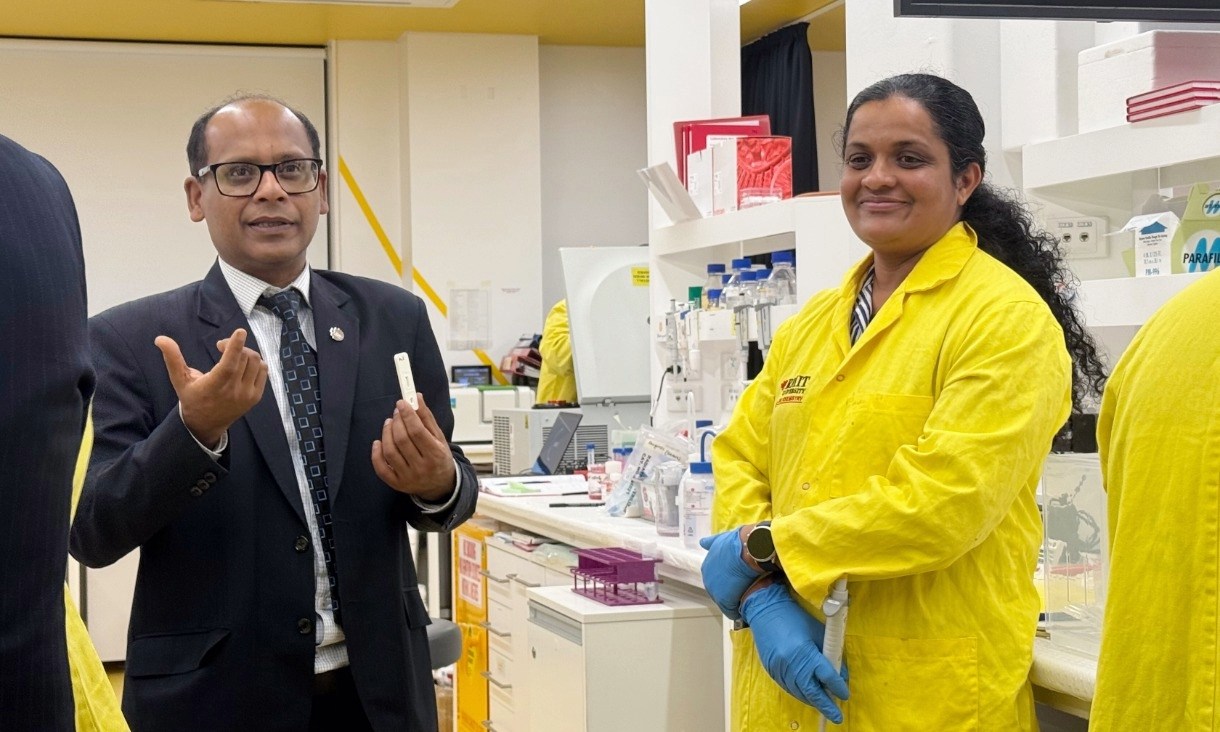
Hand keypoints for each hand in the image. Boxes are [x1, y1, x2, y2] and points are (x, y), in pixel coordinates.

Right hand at [156, 329, 266, 448]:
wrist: (206, 424)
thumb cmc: (191, 398)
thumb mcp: (180, 380)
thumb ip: (172, 359)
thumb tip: (160, 339)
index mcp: (215, 386)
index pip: (228, 364)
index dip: (235, 347)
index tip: (240, 331)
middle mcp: (234, 391)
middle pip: (244, 358)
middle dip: (235, 346)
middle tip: (222, 345)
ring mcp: (247, 395)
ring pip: (255, 362)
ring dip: (246, 353)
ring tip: (233, 355)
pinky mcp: (256, 397)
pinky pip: (263, 371)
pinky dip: (256, 362)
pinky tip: (243, 364)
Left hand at [372, 393, 455, 501]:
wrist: (440, 485)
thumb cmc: (439, 457)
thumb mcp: (439, 437)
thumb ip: (427, 418)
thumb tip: (416, 397)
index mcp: (435, 455)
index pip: (417, 431)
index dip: (408, 415)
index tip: (402, 403)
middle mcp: (421, 468)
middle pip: (402, 440)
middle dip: (397, 421)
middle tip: (397, 412)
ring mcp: (408, 477)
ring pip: (390, 451)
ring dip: (386, 433)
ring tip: (389, 423)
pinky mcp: (396, 484)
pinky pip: (381, 468)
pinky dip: (376, 453)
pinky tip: (378, 442)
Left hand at [699, 527, 761, 620]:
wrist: (747, 549)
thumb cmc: (737, 543)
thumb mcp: (720, 540)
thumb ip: (711, 543)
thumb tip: (703, 542)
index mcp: (707, 567)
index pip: (716, 577)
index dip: (728, 578)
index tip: (738, 578)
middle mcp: (707, 579)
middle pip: (719, 589)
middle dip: (730, 589)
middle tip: (744, 587)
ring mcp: (714, 591)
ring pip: (725, 600)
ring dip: (735, 600)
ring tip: (746, 597)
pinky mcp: (724, 601)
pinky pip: (731, 610)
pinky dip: (737, 610)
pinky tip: (743, 609)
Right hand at [741, 582, 848, 722]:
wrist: (766, 609)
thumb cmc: (795, 617)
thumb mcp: (818, 631)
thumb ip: (830, 652)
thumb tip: (840, 673)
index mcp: (805, 652)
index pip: (826, 676)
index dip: (837, 687)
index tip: (844, 694)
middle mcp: (791, 664)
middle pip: (811, 691)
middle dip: (825, 705)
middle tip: (837, 715)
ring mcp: (779, 669)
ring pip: (799, 692)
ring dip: (812, 700)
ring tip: (823, 705)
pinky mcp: (771, 670)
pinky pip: (787, 687)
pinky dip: (799, 693)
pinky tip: (807, 695)